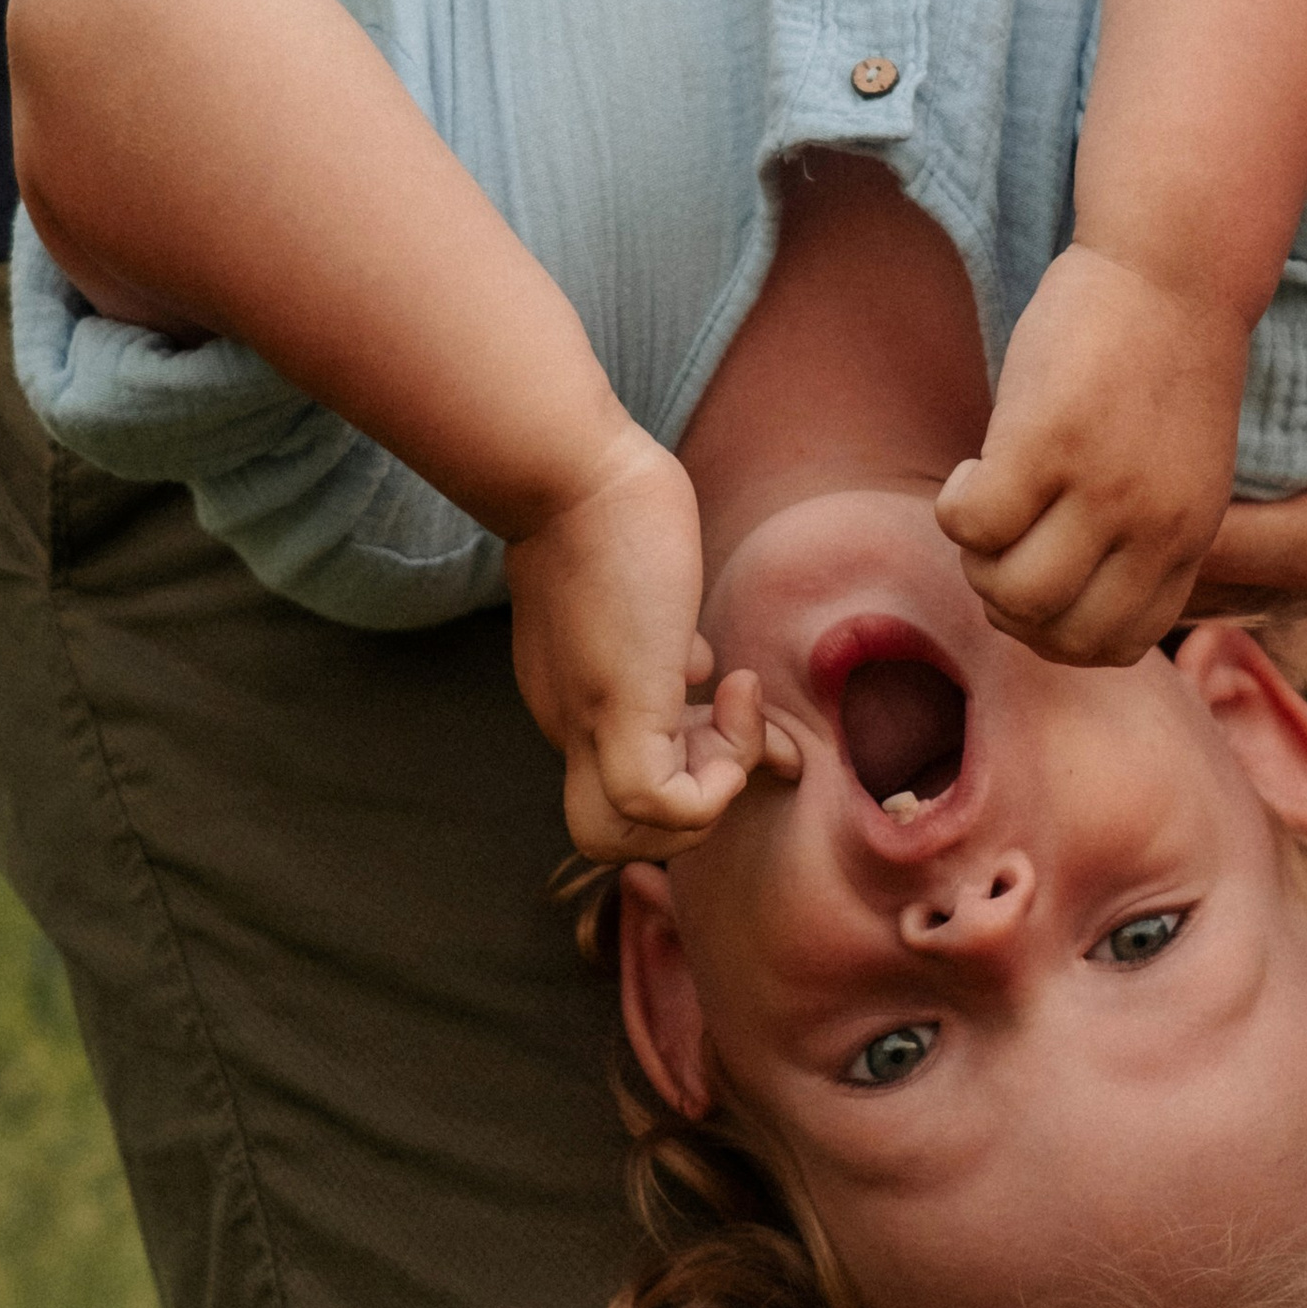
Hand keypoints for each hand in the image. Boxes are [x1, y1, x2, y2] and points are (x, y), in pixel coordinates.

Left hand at [504, 423, 790, 860]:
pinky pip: (660, 806)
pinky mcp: (620, 711)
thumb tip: (696, 667)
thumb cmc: (605, 503)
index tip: (738, 701)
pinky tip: (735, 689)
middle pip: (608, 833)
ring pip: (626, 838)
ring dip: (704, 801)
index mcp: (576, 698)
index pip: (624, 778)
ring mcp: (591, 724)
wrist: (567, 469)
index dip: (689, 763)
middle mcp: (574, 725)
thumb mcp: (646, 591)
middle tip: (734, 726)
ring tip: (736, 716)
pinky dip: (716, 775)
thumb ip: (664, 637)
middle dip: (687, 807)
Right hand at [935, 243, 1245, 664]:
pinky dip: (954, 506)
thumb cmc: (1165, 359)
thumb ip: (1143, 533)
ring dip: (976, 561)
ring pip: (1010, 590)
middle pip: (1055, 635)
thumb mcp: (1184, 470)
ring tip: (985, 499)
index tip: (1036, 577)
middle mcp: (1151, 526)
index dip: (1057, 632)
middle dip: (1007, 604)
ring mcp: (1101, 487)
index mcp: (1188, 539)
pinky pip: (972, 524)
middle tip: (1000, 541)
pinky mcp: (1047, 440)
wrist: (1175, 263)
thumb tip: (1060, 593)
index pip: (1115, 647)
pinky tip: (974, 462)